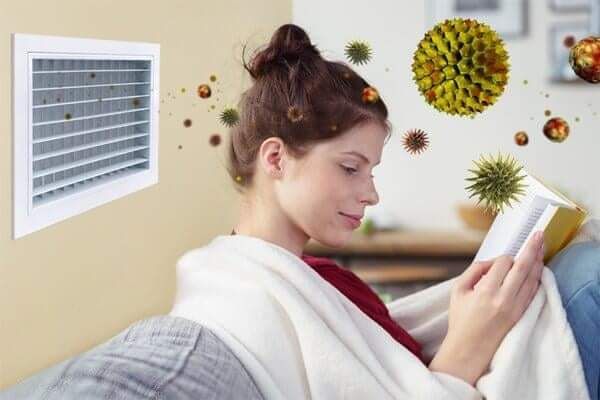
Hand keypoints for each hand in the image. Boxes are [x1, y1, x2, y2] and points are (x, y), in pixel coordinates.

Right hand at [428, 230, 545, 385]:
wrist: (469, 348)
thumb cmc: (461, 319)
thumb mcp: (457, 291)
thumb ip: (473, 271)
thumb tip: (490, 262)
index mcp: (485, 291)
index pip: (502, 263)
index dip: (502, 258)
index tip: (497, 261)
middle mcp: (503, 298)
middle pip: (522, 267)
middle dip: (531, 248)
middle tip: (539, 234)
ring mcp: (515, 307)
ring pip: (532, 278)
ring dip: (538, 261)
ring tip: (541, 246)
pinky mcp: (521, 314)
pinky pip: (533, 291)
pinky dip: (537, 277)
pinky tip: (539, 268)